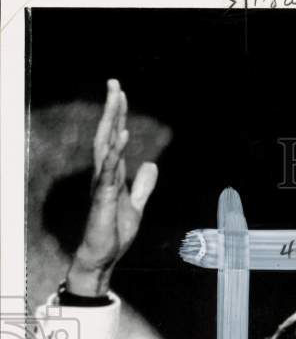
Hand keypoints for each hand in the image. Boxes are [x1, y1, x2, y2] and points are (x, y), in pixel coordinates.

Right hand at [66, 79, 157, 295]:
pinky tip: (122, 135)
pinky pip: (109, 170)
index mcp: (111, 174)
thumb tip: (151, 164)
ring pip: (106, 145)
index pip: (114, 138)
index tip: (121, 93)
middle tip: (115, 82)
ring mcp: (102, 184)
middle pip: (107, 134)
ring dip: (112, 121)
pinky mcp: (103, 197)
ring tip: (117, 98)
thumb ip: (142, 186)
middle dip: (112, 109)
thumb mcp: (136, 205)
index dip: (118, 116)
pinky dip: (116, 151)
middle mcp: (104, 174)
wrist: (103, 256)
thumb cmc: (114, 231)